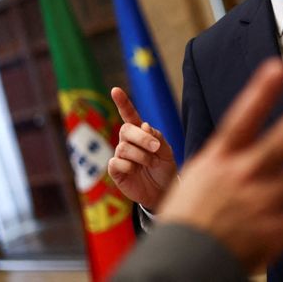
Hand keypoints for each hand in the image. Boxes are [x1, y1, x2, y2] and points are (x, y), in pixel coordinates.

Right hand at [108, 87, 177, 209]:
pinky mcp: (116, 171)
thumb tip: (143, 125)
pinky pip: (116, 162)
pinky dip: (130, 166)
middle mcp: (128, 142)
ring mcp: (120, 156)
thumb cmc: (165, 169)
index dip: (122, 102)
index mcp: (140, 133)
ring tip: (151, 164)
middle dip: (142, 138)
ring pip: (123, 147)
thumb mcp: (167, 151)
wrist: (164, 192)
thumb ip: (156, 137)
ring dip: (141, 155)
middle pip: (126, 129)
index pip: (129, 115)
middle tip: (156, 148)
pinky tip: (136, 171)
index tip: (115, 90)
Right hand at [158, 58, 282, 271]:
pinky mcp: (272, 233)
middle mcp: (242, 176)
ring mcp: (259, 204)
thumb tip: (242, 139)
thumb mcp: (197, 178)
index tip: (278, 67)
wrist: (179, 264)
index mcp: (219, 159)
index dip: (260, 92)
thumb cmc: (186, 219)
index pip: (242, 118)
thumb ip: (224, 159)